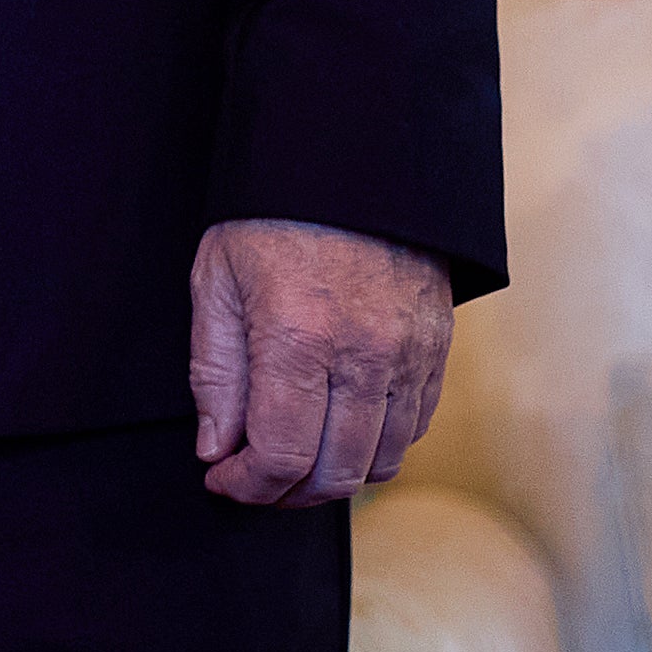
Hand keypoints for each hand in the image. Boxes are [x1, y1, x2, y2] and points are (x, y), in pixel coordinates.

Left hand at [188, 217, 451, 505]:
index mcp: (299, 337)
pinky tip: (339, 427)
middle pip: (334, 473)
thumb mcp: (216, 281)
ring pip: (381, 460)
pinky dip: (376, 445)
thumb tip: (216, 450)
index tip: (222, 479)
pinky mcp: (438, 349)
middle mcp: (364, 354)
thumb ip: (214, 373)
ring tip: (295, 458)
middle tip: (255, 478)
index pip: (281, 456)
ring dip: (334, 476)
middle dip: (286, 492)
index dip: (247, 486)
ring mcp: (410, 354)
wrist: (350, 158)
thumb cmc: (271, 216)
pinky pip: (414, 429)